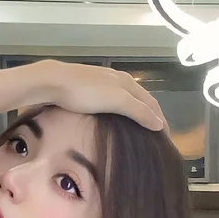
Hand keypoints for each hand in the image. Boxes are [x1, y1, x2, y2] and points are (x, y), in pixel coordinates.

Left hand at [30, 60, 166, 130]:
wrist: (53, 82)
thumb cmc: (86, 92)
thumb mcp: (116, 101)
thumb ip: (138, 111)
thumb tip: (159, 124)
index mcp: (128, 82)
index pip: (152, 102)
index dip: (161, 119)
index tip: (166, 138)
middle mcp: (119, 79)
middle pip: (142, 99)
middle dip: (151, 115)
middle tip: (156, 135)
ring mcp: (103, 82)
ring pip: (128, 98)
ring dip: (137, 113)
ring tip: (139, 129)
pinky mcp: (89, 87)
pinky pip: (113, 100)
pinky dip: (122, 111)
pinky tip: (116, 118)